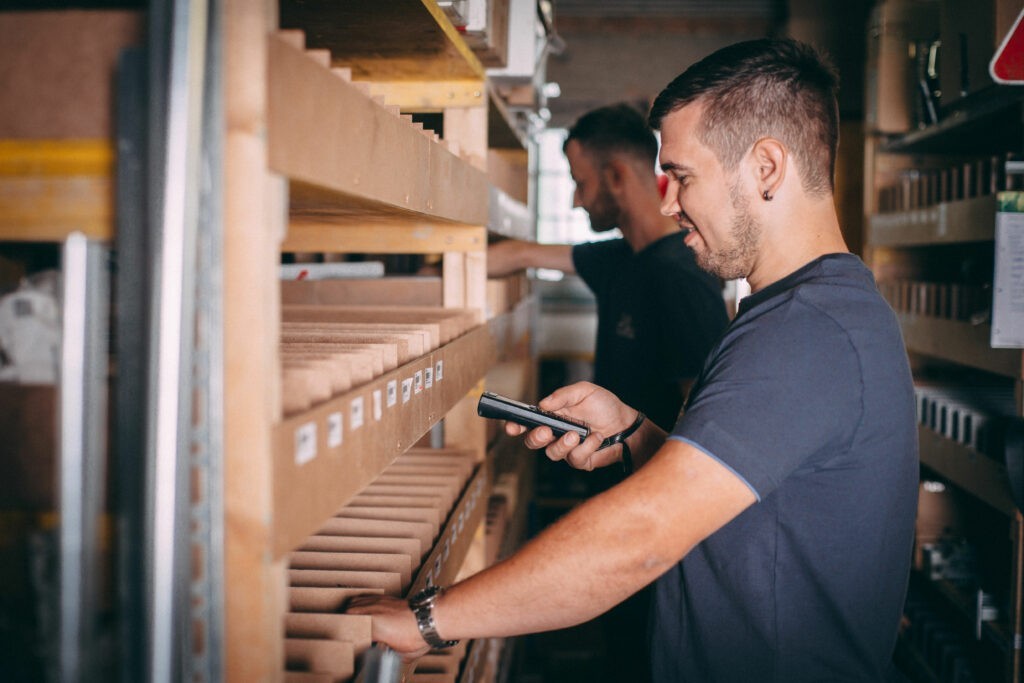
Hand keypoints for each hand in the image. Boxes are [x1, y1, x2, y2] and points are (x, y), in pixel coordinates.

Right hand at [345, 595, 430, 660]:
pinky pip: (366, 597)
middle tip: (349, 632)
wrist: (430, 618)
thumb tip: (384, 656)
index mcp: (373, 626)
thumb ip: (387, 655)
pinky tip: (364, 609)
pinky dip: (361, 603)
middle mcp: (373, 611)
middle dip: (346, 623)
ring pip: (355, 603)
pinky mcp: (386, 598)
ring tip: (352, 620)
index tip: (350, 642)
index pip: (351, 631)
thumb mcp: (401, 654)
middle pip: (348, 613)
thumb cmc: (417, 636)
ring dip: (351, 611)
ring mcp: (378, 602)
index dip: (348, 637)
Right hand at [506, 382, 637, 470]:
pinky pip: (575, 458)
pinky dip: (586, 447)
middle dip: (536, 438)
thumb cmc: (606, 406)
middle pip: (533, 442)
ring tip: (576, 434)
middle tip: (545, 431)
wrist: (627, 425)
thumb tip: (543, 404)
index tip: (511, 426)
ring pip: (552, 453)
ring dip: (562, 444)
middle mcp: (556, 433)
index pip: (529, 422)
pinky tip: (596, 437)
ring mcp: (567, 448)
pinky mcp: (580, 460)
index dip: (516, 425)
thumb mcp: (585, 391)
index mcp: (553, 415)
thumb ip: (563, 395)